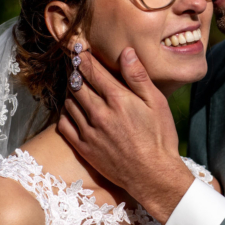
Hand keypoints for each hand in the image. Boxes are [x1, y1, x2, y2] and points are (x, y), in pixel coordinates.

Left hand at [59, 47, 193, 222]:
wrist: (153, 176)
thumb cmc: (160, 137)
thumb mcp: (157, 103)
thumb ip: (138, 77)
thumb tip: (126, 52)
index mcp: (118, 99)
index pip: (92, 71)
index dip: (83, 57)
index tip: (79, 49)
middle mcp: (99, 113)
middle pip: (77, 84)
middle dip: (74, 70)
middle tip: (74, 63)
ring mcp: (89, 132)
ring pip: (69, 102)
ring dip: (70, 90)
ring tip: (75, 85)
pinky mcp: (84, 148)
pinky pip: (64, 124)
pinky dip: (65, 112)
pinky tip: (71, 109)